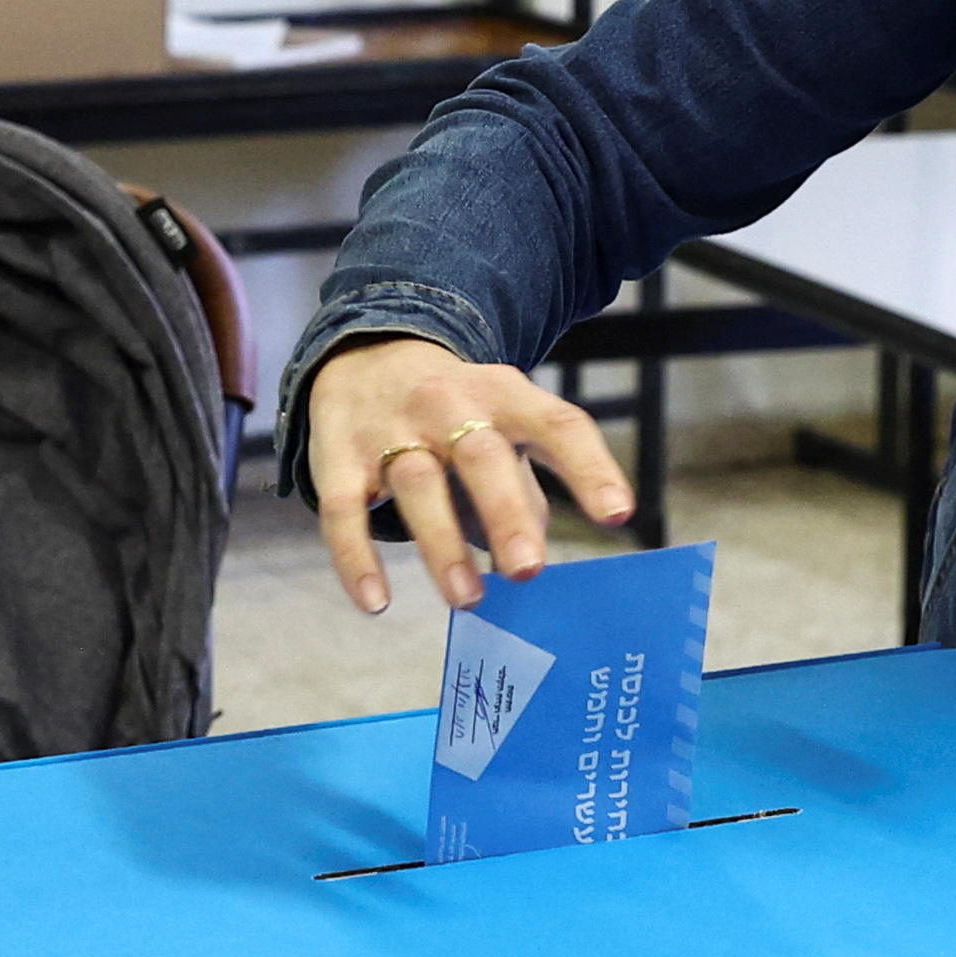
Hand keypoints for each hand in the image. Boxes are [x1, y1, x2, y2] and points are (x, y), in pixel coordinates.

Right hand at [303, 333, 633, 614]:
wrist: (364, 355)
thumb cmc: (456, 414)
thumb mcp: (502, 428)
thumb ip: (524, 491)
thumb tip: (532, 556)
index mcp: (505, 397)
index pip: (557, 425)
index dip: (589, 468)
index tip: (618, 515)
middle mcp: (450, 406)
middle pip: (482, 455)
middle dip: (505, 513)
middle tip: (527, 570)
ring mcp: (391, 429)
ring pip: (418, 483)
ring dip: (442, 545)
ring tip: (467, 599)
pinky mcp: (338, 457)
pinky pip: (343, 509)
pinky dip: (357, 557)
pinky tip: (376, 601)